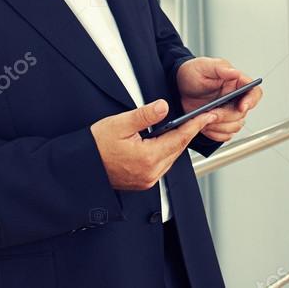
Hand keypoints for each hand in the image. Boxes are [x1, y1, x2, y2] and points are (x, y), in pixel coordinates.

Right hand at [90, 99, 216, 190]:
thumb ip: (145, 115)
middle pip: (177, 149)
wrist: (81, 166)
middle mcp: (150, 173)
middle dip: (189, 132)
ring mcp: (147, 180)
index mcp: (147, 158)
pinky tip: (166, 142)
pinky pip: (162, 165)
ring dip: (178, 143)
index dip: (195, 125)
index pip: (179, 138)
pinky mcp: (142, 182)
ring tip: (185, 127)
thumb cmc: (95, 145)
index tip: (207, 116)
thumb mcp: (120, 123)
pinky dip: (167, 152)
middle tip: (201, 118)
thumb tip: (164, 107)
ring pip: (171, 158)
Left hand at [176, 57, 262, 142]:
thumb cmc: (191, 73)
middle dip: (226, 116)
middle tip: (211, 113)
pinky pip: (225, 135)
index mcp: (236, 82)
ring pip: (235, 126)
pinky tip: (204, 126)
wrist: (176, 87)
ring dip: (220, 126)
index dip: (251, 101)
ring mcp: (228, 111)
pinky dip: (215, 133)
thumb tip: (235, 72)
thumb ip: (220, 68)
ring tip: (204, 118)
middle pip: (242, 113)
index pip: (254, 93)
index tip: (242, 107)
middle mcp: (235, 98)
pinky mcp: (220, 123)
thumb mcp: (203, 66)